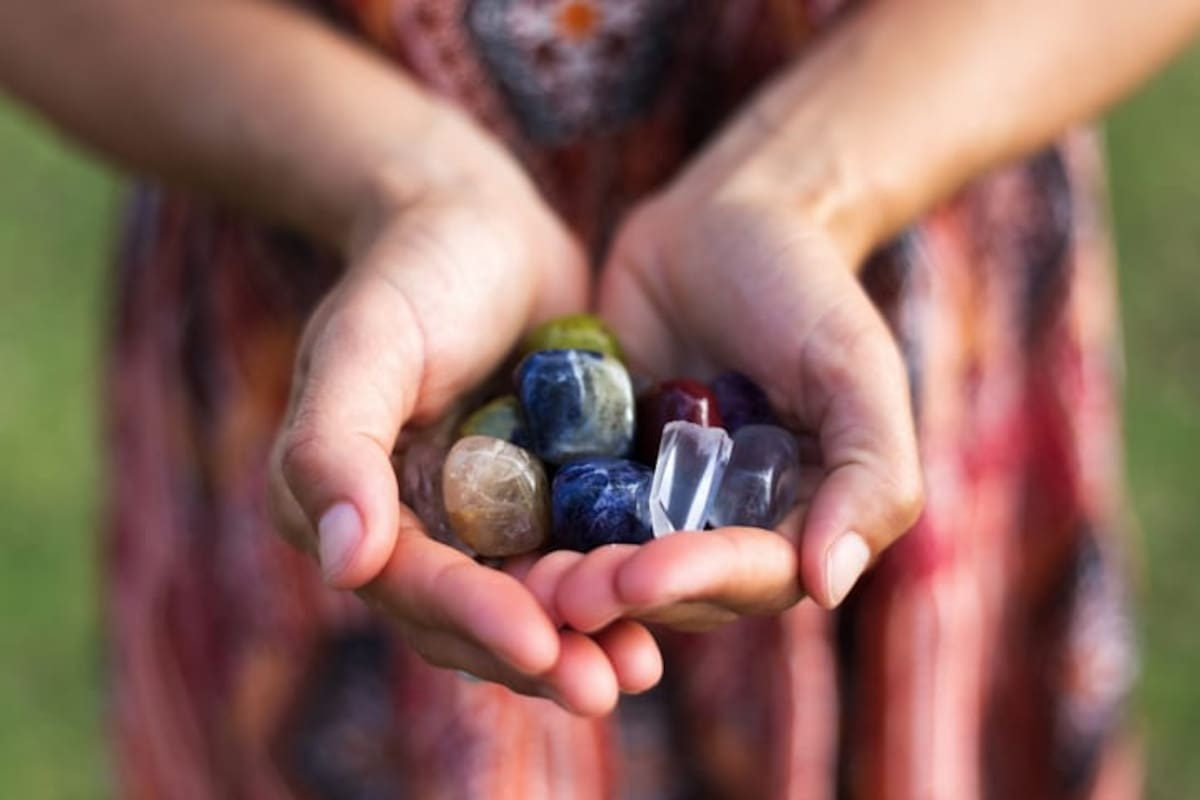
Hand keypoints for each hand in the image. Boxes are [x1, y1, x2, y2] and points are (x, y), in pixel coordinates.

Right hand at [267, 107, 660, 713]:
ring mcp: (484, 517)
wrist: (481, 224)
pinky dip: (617, 586)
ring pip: (531, 599)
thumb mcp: (364, 342)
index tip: (536, 645)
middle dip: (537, 652)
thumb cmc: (412, 270)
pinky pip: (579, 554)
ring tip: (639, 669)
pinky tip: (668, 607)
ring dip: (583, 638)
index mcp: (352, 505)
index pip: (410, 581)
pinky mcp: (545, 498)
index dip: (471, 617)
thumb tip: (342, 566)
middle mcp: (414, 528)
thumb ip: (335, 448)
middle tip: (602, 686)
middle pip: (472, 613)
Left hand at [551, 136, 923, 632]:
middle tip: (565, 592)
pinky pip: (561, 507)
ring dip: (569, 578)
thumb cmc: (803, 286)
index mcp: (792, 519)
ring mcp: (650, 499)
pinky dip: (532, 525)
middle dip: (621, 591)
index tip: (643, 576)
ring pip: (610, 559)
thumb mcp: (853, 366)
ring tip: (524, 578)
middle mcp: (719, 524)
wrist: (721, 217)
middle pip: (673, 587)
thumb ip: (869, 472)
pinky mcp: (592, 467)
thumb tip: (828, 586)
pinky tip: (491, 535)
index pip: (752, 575)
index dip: (700, 581)